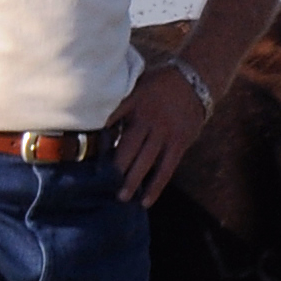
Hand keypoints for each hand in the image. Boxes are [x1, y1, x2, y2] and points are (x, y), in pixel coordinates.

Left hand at [108, 59, 213, 206]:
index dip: (99, 143)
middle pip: (128, 148)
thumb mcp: (136, 86)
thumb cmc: (159, 85)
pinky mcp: (180, 143)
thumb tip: (96, 126)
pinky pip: (167, 169)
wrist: (196, 79)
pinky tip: (146, 200)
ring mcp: (166, 132)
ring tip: (121, 197)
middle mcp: (149, 119)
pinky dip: (156, 186)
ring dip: (132, 181)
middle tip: (99, 187)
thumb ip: (119, 105)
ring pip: (146, 161)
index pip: (112, 126)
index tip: (85, 160)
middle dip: (114, 168)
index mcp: (134, 104)